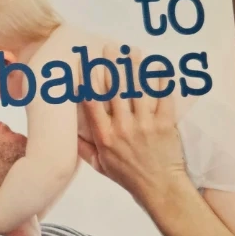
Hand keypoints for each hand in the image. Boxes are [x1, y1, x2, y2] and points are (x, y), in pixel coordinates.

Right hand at [82, 43, 189, 211]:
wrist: (159, 188)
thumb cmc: (128, 177)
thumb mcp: (99, 166)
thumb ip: (83, 148)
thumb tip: (68, 132)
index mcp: (104, 136)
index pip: (93, 102)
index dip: (89, 79)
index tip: (87, 63)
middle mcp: (123, 128)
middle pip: (116, 90)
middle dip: (112, 65)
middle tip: (110, 47)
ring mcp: (145, 125)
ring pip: (139, 90)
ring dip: (136, 68)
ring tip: (133, 51)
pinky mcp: (165, 125)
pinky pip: (164, 99)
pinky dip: (162, 82)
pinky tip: (160, 68)